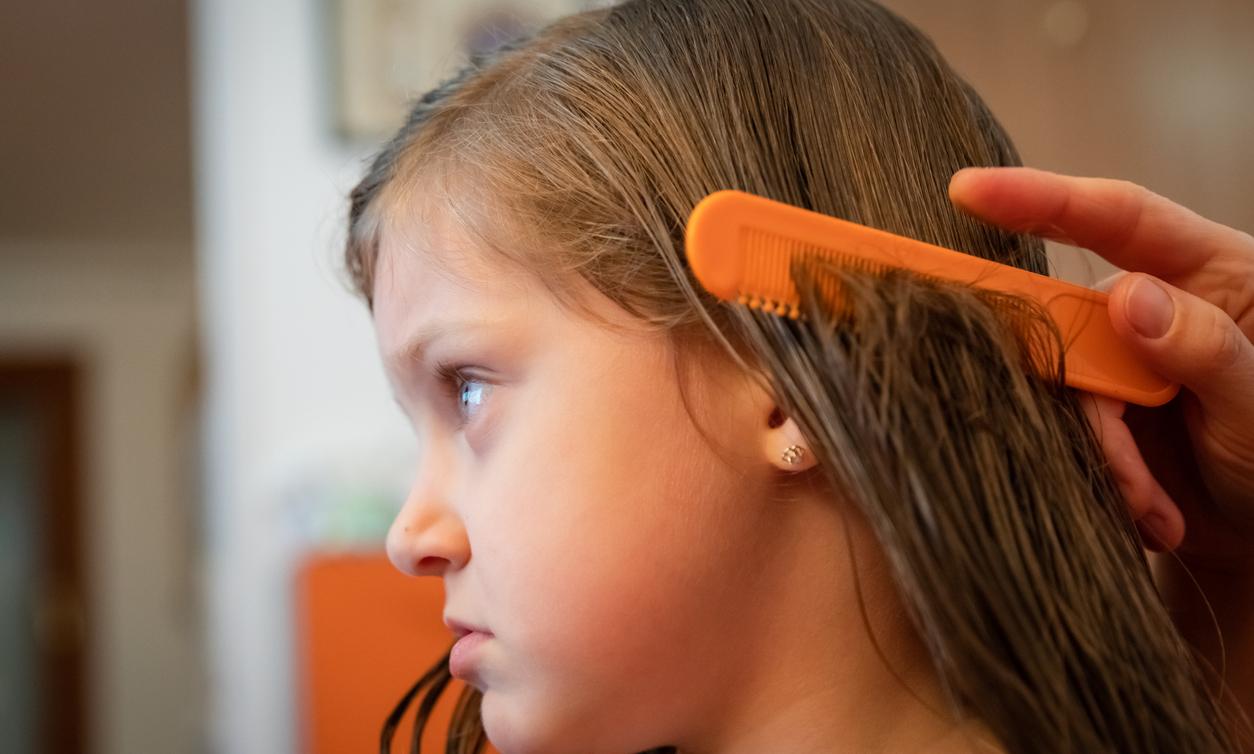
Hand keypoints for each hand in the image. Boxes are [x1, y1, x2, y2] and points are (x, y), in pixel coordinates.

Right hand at [948, 167, 1253, 569]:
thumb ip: (1208, 349)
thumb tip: (1126, 294)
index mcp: (1214, 272)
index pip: (1121, 217)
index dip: (1041, 199)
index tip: (970, 191)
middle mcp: (1158, 305)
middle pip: (1075, 322)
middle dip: (1092, 403)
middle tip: (1127, 469)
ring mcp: (1122, 360)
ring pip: (1066, 390)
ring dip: (1105, 459)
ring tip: (1156, 513)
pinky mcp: (1098, 411)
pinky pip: (1065, 430)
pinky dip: (1103, 479)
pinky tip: (1150, 515)